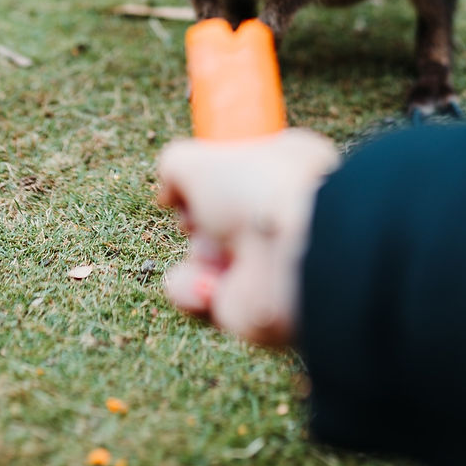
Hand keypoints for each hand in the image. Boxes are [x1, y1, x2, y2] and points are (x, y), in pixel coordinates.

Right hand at [157, 129, 339, 345]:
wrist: (295, 254)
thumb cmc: (260, 190)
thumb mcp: (200, 158)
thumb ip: (176, 165)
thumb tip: (169, 192)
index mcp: (287, 171)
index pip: (243, 173)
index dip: (212, 175)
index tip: (194, 176)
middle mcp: (279, 218)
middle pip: (216, 219)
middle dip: (196, 219)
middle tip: (199, 217)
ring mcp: (265, 263)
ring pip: (202, 260)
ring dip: (195, 258)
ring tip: (213, 254)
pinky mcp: (249, 307)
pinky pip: (199, 298)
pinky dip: (193, 290)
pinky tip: (210, 286)